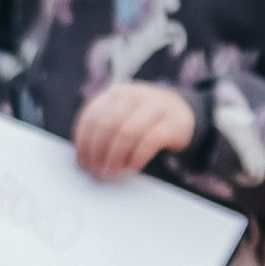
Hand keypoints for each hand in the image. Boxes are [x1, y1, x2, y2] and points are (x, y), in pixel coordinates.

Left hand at [70, 78, 196, 181]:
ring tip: (110, 172)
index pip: (92, 115)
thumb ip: (103, 130)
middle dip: (98, 150)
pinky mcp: (173, 122)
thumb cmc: (143, 119)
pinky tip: (131, 168)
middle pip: (108, 123)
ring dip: (115, 156)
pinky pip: (150, 141)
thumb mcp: (122, 116)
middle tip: (95, 170)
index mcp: (115, 93)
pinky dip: (137, 157)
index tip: (82, 162)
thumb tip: (84, 159)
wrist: (182, 111)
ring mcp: (155, 106)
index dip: (84, 141)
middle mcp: (134, 95)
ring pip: (128, 131)